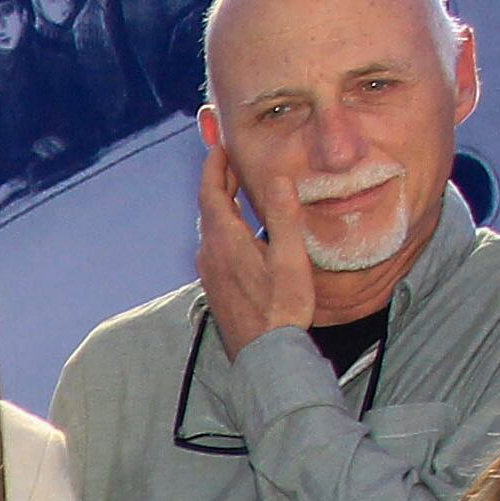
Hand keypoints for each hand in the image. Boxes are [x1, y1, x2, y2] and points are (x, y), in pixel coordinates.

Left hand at [197, 140, 315, 356]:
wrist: (264, 353)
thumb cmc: (282, 306)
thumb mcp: (290, 256)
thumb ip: (283, 216)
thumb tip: (278, 179)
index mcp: (225, 241)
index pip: (212, 194)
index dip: (215, 168)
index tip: (219, 146)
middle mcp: (210, 254)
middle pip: (210, 208)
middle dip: (219, 181)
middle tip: (230, 158)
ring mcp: (209, 272)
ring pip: (211, 227)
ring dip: (222, 203)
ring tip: (236, 186)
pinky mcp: (215, 285)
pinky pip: (215, 244)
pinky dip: (224, 225)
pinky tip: (239, 228)